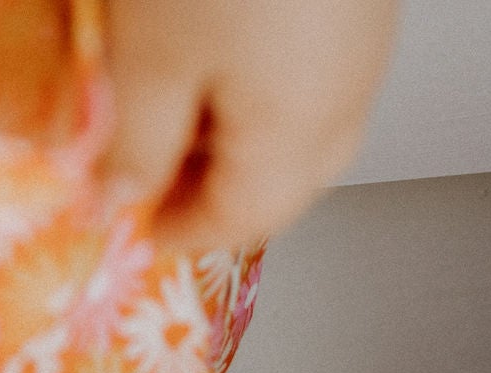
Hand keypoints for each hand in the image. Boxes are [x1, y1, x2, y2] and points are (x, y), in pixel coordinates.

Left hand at [101, 0, 400, 251]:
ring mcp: (366, 43)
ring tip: (182, 105)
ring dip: (247, 136)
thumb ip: (137, 141)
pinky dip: (272, 83)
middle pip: (285, 181)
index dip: (180, 232)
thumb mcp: (152, 55)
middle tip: (155, 177)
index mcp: (298, 134)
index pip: (240, 223)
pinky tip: (229, 47)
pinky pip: (319, 70)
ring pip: (309, 124)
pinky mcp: (363, 0)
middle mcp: (348, 97)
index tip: (135, 229)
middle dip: (219, 191)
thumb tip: (123, 199)